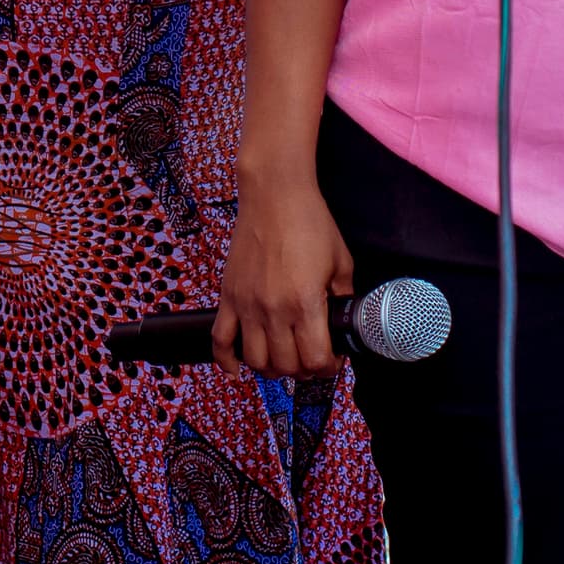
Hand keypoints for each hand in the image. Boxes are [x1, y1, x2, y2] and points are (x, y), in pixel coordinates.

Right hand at [211, 171, 353, 379]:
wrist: (274, 194)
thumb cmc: (310, 222)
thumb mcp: (341, 261)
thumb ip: (343, 297)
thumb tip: (343, 321)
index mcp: (306, 303)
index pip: (315, 360)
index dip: (328, 368)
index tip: (332, 360)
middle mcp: (274, 310)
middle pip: (286, 366)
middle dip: (304, 370)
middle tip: (310, 357)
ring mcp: (247, 305)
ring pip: (256, 361)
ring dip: (272, 368)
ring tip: (282, 357)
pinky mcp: (228, 296)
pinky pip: (220, 340)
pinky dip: (226, 361)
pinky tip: (237, 368)